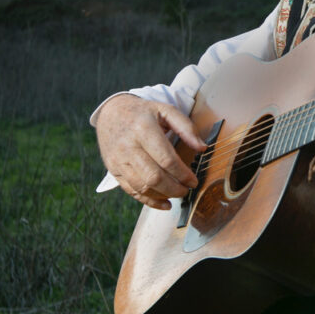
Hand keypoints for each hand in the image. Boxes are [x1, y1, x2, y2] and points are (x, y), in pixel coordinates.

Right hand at [94, 94, 206, 209]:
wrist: (111, 112)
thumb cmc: (143, 112)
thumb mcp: (165, 110)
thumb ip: (186, 127)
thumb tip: (202, 148)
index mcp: (144, 129)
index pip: (167, 159)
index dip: (183, 174)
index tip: (193, 181)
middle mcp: (128, 146)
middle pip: (154, 177)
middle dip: (174, 189)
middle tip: (186, 190)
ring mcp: (118, 160)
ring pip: (142, 187)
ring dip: (163, 195)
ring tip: (177, 194)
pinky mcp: (113, 170)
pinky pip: (131, 191)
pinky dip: (149, 201)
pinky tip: (164, 203)